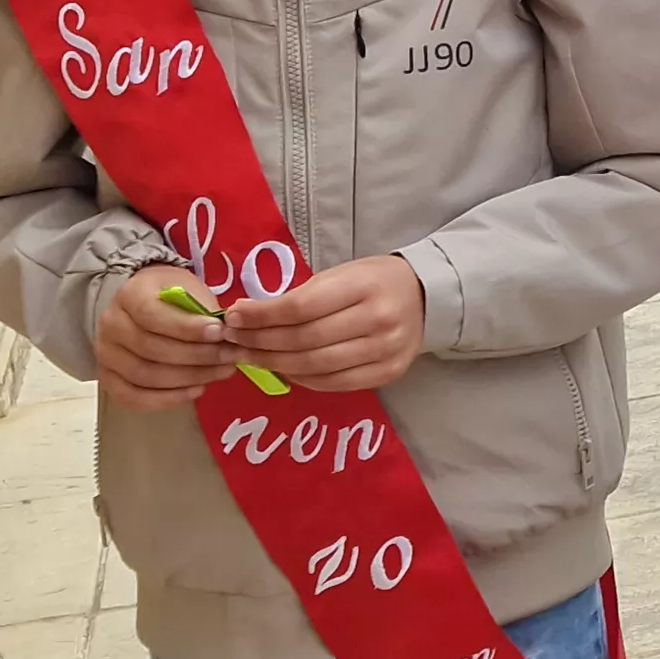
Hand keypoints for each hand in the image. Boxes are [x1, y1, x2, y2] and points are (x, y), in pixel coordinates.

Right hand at [95, 271, 243, 412]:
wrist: (144, 306)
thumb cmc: (172, 298)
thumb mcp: (189, 290)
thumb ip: (203, 311)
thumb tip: (227, 334)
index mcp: (129, 295)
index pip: (153, 315)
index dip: (187, 328)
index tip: (219, 333)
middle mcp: (110, 325)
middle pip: (152, 349)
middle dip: (197, 356)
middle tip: (229, 357)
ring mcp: (106, 355)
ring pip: (145, 376)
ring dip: (189, 378)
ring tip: (220, 372)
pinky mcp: (108, 379)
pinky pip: (135, 398)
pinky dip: (168, 399)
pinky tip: (196, 390)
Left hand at [224, 255, 426, 391]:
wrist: (426, 297)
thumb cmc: (374, 280)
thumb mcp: (341, 274)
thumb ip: (302, 297)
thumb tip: (248, 318)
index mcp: (363, 286)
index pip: (301, 308)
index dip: (262, 317)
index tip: (234, 317)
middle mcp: (377, 320)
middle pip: (304, 341)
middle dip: (260, 343)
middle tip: (232, 342)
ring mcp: (385, 351)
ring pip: (316, 366)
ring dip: (274, 364)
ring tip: (249, 357)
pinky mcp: (388, 373)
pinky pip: (334, 384)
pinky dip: (302, 379)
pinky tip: (283, 369)